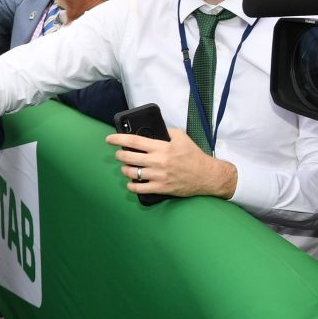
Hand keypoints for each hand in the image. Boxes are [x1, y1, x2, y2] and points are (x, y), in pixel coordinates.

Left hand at [105, 128, 237, 199]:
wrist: (208, 176)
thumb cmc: (194, 155)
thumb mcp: (181, 137)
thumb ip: (165, 132)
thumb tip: (150, 130)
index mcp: (162, 147)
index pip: (134, 141)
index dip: (118, 139)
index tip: (109, 139)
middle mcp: (158, 161)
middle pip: (128, 157)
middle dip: (119, 155)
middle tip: (119, 154)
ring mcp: (159, 176)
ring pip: (131, 173)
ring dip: (124, 169)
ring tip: (126, 167)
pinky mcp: (161, 188)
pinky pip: (139, 188)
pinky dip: (131, 185)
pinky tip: (131, 182)